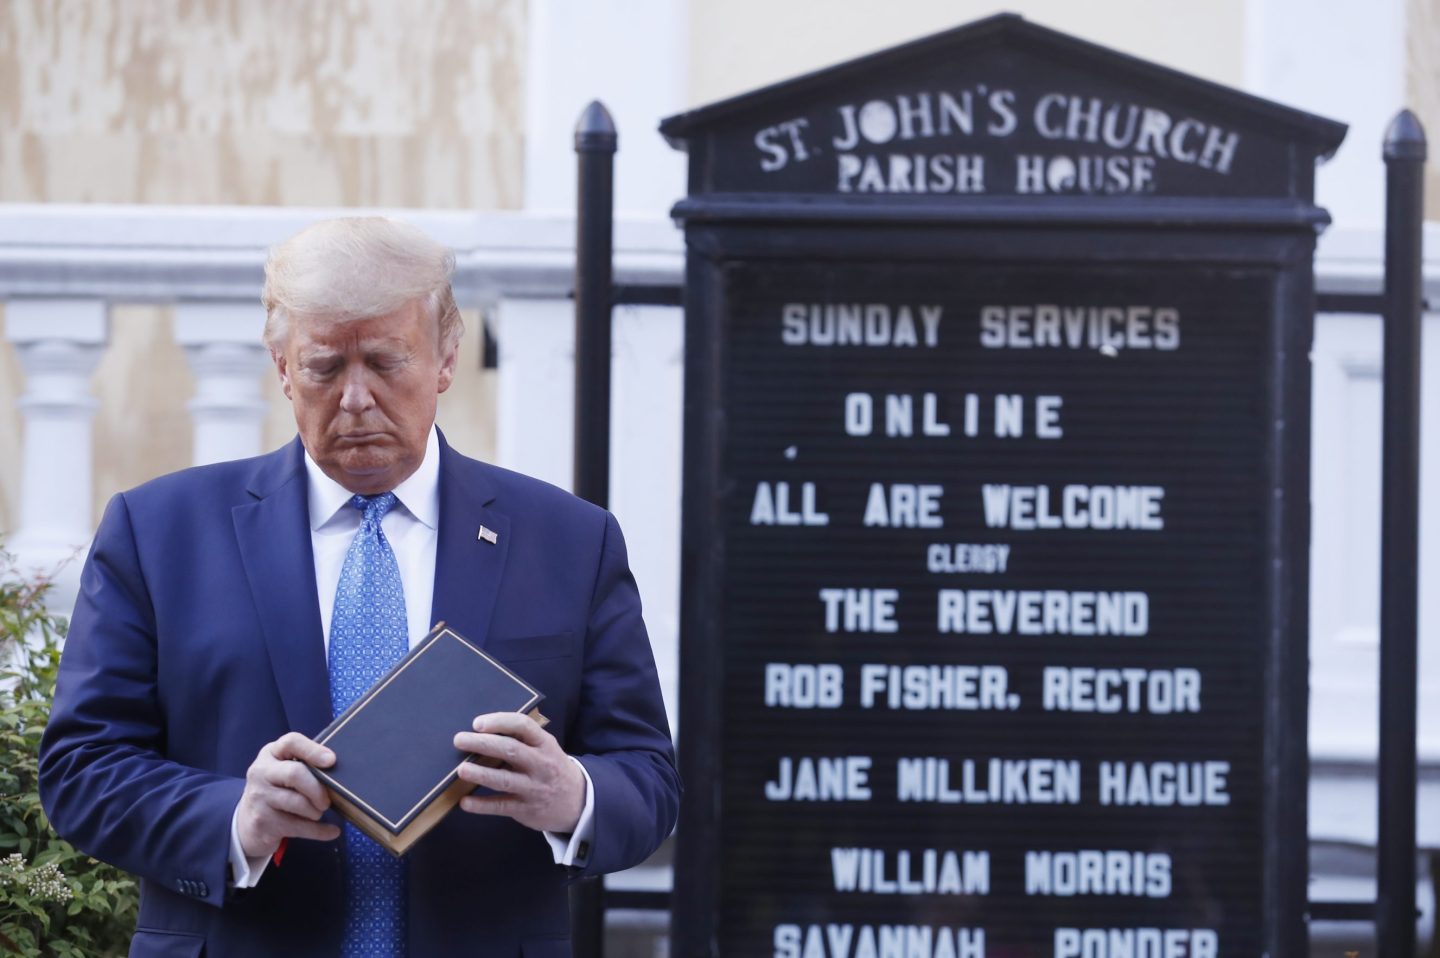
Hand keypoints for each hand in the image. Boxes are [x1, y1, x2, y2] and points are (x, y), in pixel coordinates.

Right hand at [236, 732, 342, 859]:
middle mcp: (261, 772)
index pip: (291, 742)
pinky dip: (320, 831)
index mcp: (271, 753)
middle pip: (295, 774)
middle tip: (327, 800)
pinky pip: (298, 826)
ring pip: (297, 802)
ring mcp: (259, 797)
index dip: (313, 750)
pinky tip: (332, 831)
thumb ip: (305, 764)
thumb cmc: (278, 789)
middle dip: (317, 788)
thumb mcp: (285, 769)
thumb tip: (338, 769)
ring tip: (318, 812)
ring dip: (316, 811)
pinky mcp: (262, 821)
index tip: (331, 761)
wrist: (248, 821)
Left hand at [453, 712, 585, 833]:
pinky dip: (482, 805)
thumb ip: (523, 741)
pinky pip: (501, 806)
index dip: (500, 722)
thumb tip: (483, 732)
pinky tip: (465, 802)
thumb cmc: (552, 768)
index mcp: (545, 744)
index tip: (477, 723)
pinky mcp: (526, 810)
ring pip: (505, 780)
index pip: (523, 726)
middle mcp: (541, 764)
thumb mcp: (546, 749)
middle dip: (483, 744)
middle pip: (510, 750)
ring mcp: (534, 788)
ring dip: (481, 774)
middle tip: (459, 740)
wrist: (578, 801)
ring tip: (461, 770)